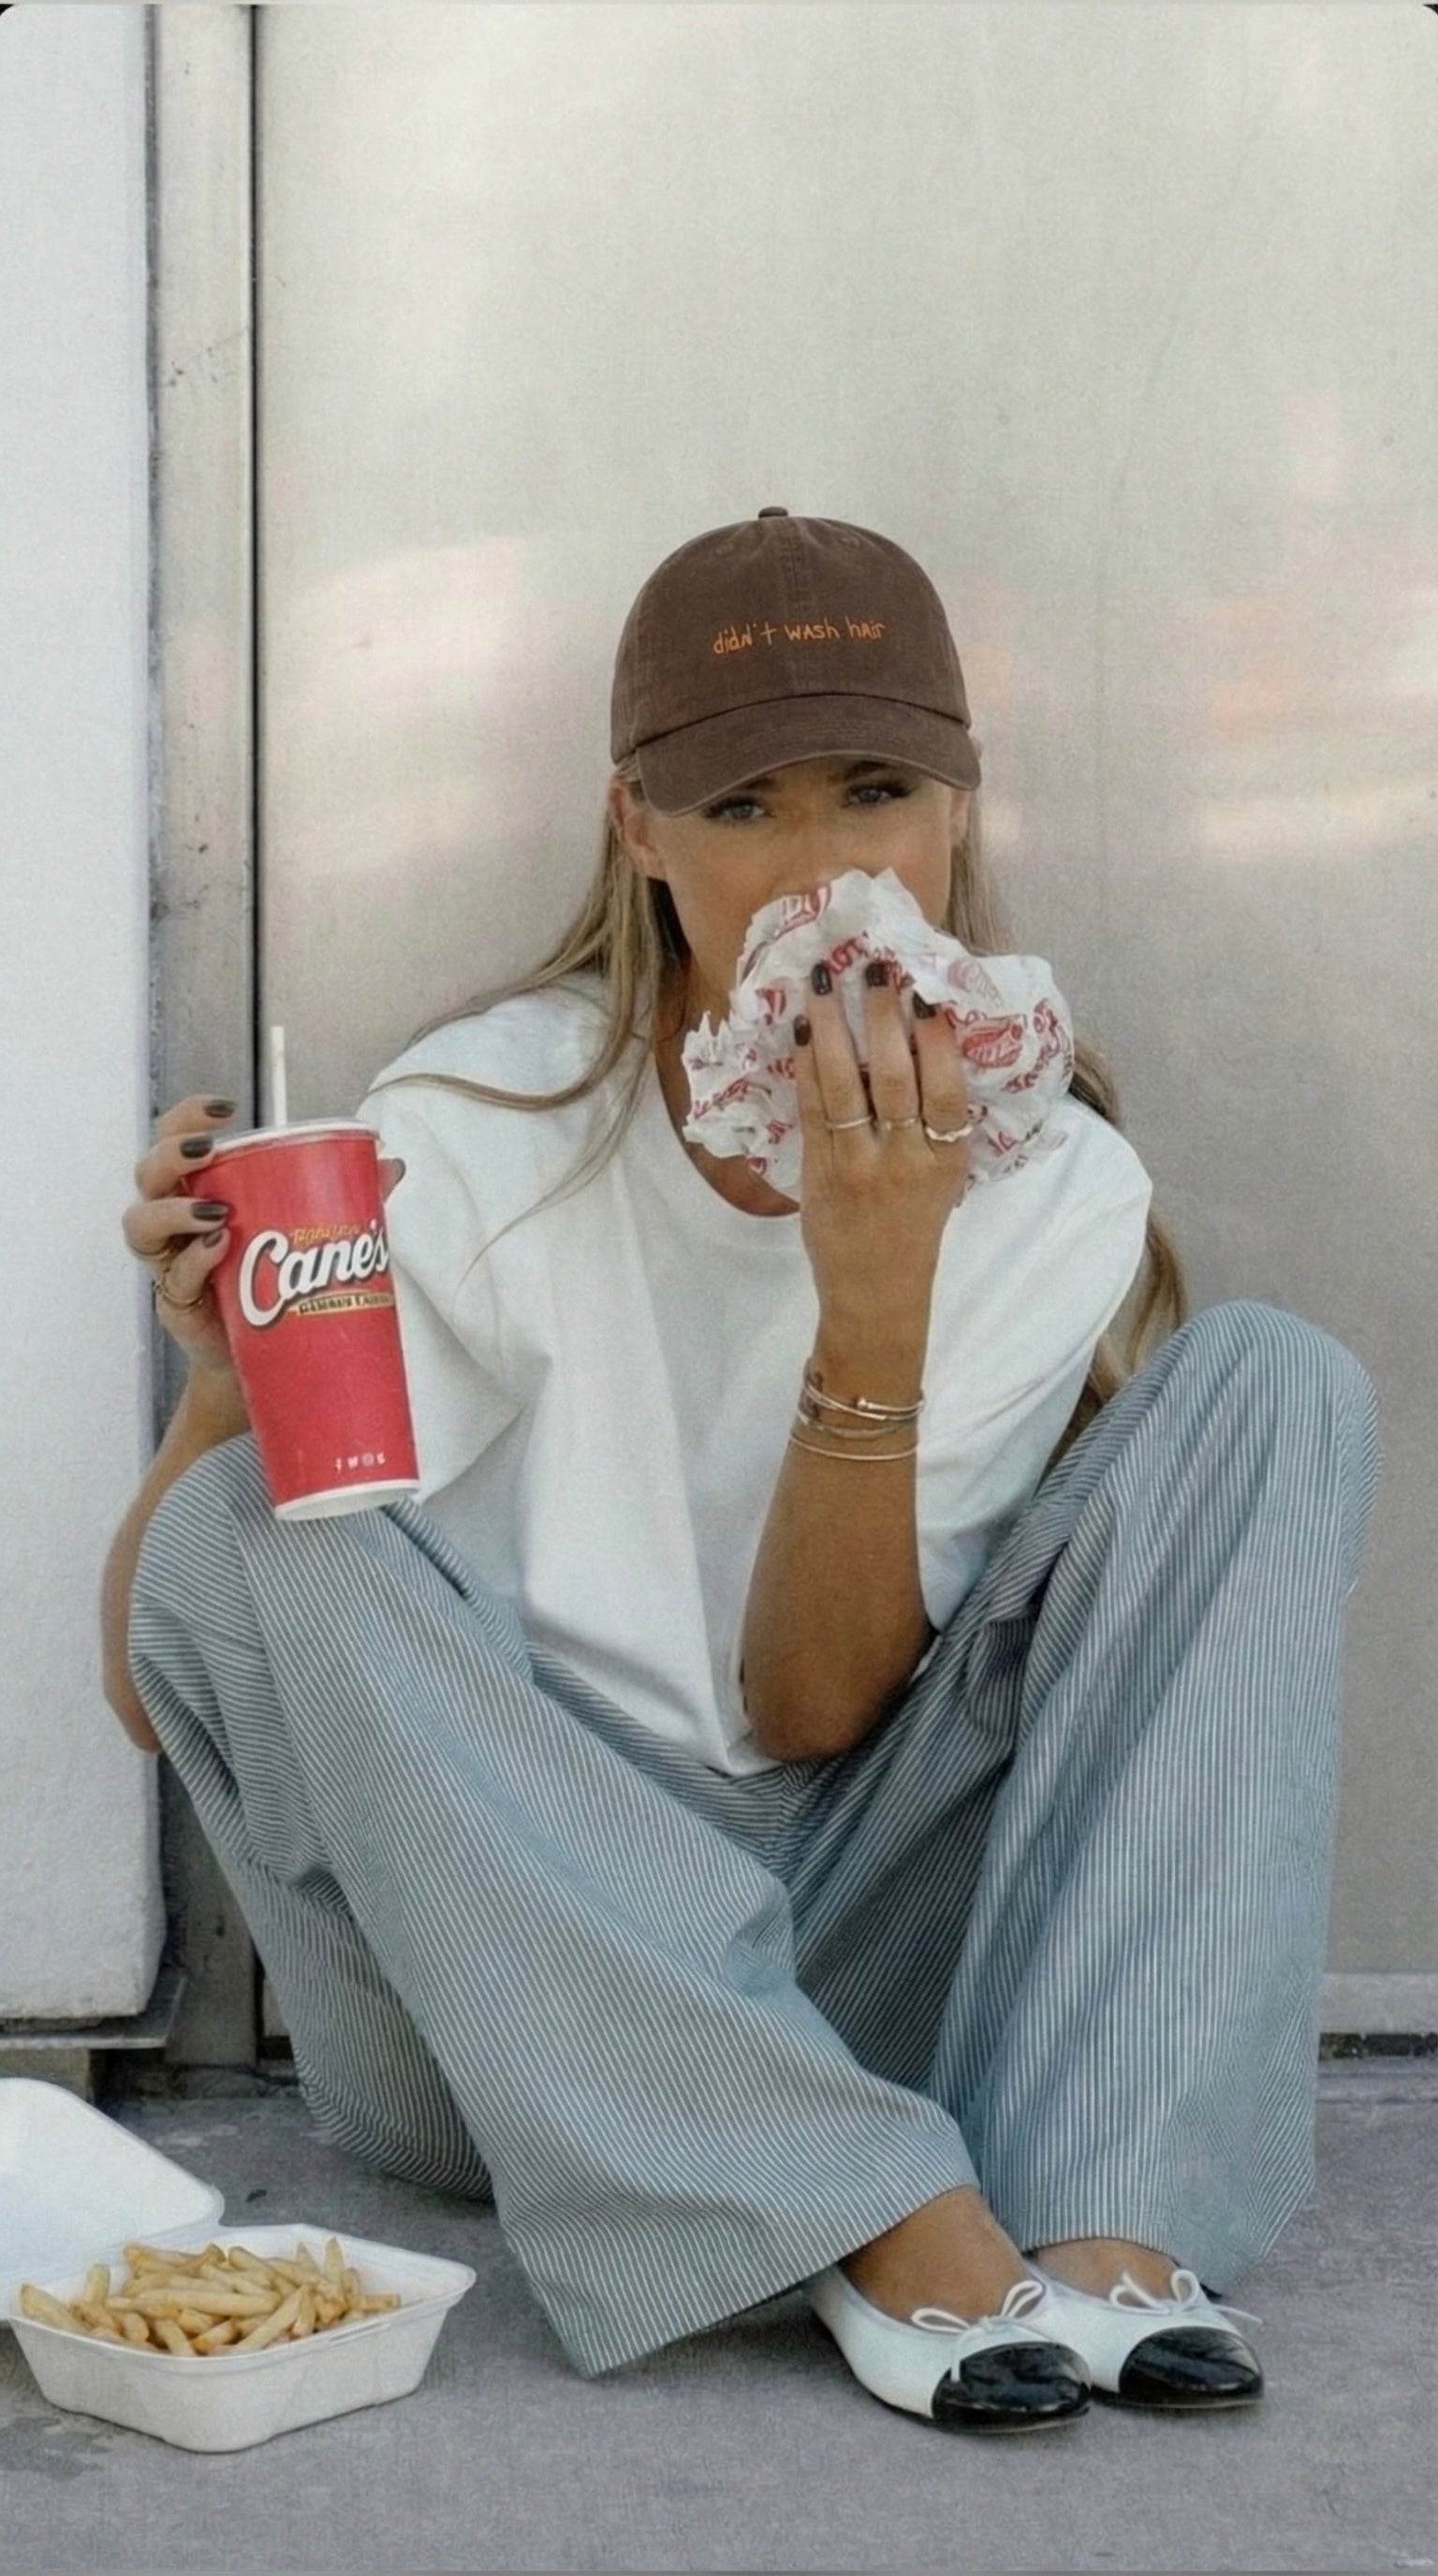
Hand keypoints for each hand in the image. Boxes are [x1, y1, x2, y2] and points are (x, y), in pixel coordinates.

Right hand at [122, 1094, 405, 1388]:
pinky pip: (174, 1278)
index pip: (172, 1138)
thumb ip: (347, 1197)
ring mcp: (170, 1263)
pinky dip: (195, 1260)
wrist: (268, 1356)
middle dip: (171, 1155)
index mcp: (198, 1188)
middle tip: (208, 1150)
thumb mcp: (311, 1230)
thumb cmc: (277, 1279)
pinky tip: (219, 1249)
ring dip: (174, 1211)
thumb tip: (392, 1165)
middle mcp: (174, 1220)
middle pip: (148, 1174)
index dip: (188, 1117)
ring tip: (218, 1213)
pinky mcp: (177, 1304)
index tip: (226, 1108)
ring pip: (141, 1225)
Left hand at [791, 961, 973, 1337]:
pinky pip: (811, 1109)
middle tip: (874, 968)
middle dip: (883, 1018)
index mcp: (947, 1160)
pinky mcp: (820, 1172)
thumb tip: (921, 1042)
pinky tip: (799, 1029)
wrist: (877, 1293)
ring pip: (845, 1086)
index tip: (928, 995)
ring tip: (824, 982)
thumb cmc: (914, 1226)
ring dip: (833, 1028)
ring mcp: (858, 1166)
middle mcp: (905, 1161)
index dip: (939, 1043)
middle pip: (895, 1078)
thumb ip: (937, 1123)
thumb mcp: (944, 1178)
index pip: (949, 1093)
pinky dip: (804, 1066)